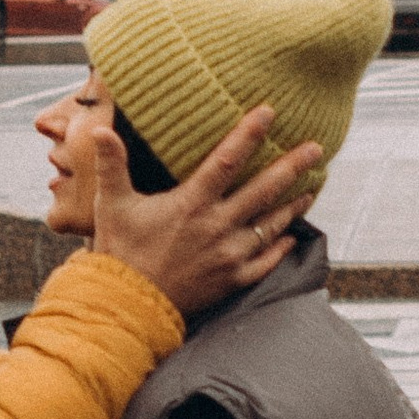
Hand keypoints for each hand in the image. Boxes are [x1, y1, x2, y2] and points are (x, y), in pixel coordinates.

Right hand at [89, 102, 322, 320]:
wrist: (126, 306)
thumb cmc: (119, 252)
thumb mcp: (112, 205)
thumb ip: (111, 165)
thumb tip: (101, 132)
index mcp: (190, 204)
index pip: (226, 161)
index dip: (249, 134)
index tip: (268, 112)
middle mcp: (216, 227)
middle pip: (263, 190)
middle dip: (292, 167)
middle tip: (317, 149)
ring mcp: (228, 256)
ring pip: (271, 225)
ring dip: (293, 205)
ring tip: (312, 188)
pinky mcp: (231, 280)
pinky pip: (265, 262)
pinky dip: (281, 247)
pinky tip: (292, 235)